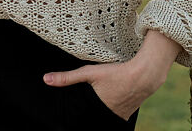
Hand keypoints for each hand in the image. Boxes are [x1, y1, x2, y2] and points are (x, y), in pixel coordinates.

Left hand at [43, 30, 179, 119]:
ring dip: (100, 112)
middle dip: (88, 115)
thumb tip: (46, 79)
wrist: (145, 75)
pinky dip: (111, 110)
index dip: (78, 116)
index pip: (84, 117)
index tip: (70, 118)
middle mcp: (111, 114)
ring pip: (107, 116)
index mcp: (98, 107)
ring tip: (96, 104)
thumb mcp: (89, 72)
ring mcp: (122, 114)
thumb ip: (67, 77)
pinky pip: (117, 115)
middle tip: (84, 108)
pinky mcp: (130, 111)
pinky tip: (109, 103)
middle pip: (95, 117)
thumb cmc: (116, 72)